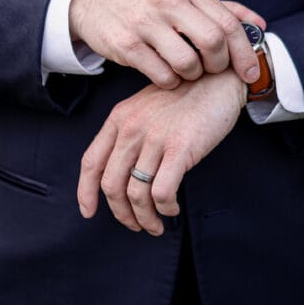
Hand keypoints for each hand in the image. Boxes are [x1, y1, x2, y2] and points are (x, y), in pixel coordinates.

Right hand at [69, 0, 264, 88]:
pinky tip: (164, 72)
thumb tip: (259, 25)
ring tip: (184, 70)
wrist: (93, 0)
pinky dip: (169, 81)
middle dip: (218, 65)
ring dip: (192, 75)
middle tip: (210, 70)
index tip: (250, 73)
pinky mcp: (126, 44)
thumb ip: (223, 9)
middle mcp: (168, 1)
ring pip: (188, 63)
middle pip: (213, 43)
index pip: (229, 23)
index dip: (244, 53)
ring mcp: (145, 22)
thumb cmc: (145, 0)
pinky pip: (161, 75)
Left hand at [76, 69, 244, 235]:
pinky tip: (172, 208)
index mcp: (119, 118)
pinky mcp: (180, 148)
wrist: (218, 79)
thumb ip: (130, 133)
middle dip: (121, 214)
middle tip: (135, 225)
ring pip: (137, 194)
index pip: (91, 162)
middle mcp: (131, 128)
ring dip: (145, 218)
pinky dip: (165, 208)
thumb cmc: (186, 95)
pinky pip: (162, 192)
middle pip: (112, 185)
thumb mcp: (146, 107)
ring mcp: (155, 137)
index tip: (88, 212)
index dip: (85, 192)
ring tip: (156, 224)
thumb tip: (122, 173)